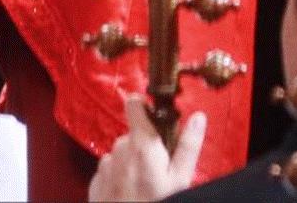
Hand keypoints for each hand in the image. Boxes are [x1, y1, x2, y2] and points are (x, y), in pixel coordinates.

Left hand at [88, 96, 206, 201]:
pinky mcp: (97, 180)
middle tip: (159, 168)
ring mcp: (106, 164)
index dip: (143, 105)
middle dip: (145, 145)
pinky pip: (111, 169)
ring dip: (132, 162)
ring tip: (145, 185)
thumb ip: (188, 146)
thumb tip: (199, 117)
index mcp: (142, 143)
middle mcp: (120, 147)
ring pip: (122, 153)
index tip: (154, 116)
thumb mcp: (180, 179)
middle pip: (133, 134)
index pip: (134, 103)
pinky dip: (120, 176)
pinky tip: (130, 193)